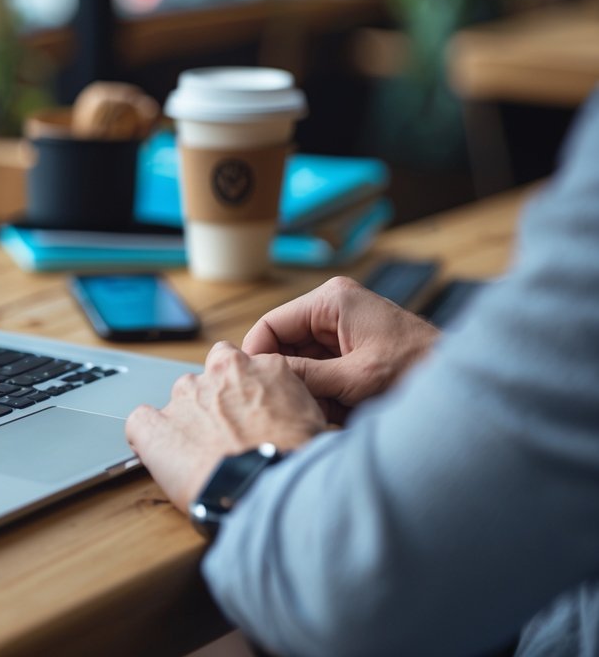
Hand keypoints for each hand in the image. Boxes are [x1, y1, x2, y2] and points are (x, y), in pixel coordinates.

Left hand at [125, 342, 325, 512]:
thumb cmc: (297, 459)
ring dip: (186, 420)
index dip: (239, 388)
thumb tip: (280, 410)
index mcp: (259, 367)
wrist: (268, 487)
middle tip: (225, 436)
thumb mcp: (311, 417)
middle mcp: (217, 375)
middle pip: (205, 378)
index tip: (243, 409)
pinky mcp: (155, 427)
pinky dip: (148, 435)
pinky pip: (141, 421)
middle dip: (211, 402)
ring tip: (201, 456)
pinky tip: (163, 455)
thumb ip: (286, 399)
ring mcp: (183, 398)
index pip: (237, 361)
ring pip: (178, 399)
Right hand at [241, 276, 439, 413]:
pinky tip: (339, 411)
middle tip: (292, 407)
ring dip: (308, 388)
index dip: (257, 356)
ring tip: (324, 412)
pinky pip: (321, 369)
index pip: (270, 325)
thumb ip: (305, 375)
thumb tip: (262, 377)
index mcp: (330, 301)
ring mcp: (341, 327)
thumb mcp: (354, 377)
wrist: (460, 384)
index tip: (252, 389)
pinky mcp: (351, 346)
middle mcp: (332, 308)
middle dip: (288, 376)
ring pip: (301, 360)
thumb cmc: (416, 369)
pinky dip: (324, 392)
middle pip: (284, 344)